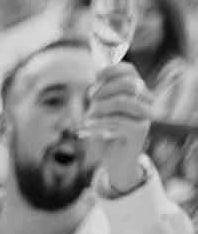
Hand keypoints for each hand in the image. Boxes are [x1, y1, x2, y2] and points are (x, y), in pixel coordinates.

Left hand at [85, 62, 151, 188]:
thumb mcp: (101, 110)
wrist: (115, 163)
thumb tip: (97, 74)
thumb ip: (102, 93)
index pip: (129, 70)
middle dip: (104, 89)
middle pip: (127, 83)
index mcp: (138, 91)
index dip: (111, 70)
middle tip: (90, 100)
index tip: (95, 77)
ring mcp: (145, 116)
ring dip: (100, 107)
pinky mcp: (140, 130)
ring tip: (88, 117)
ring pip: (123, 101)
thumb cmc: (106, 134)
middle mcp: (146, 101)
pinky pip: (117, 121)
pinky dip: (98, 124)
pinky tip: (86, 129)